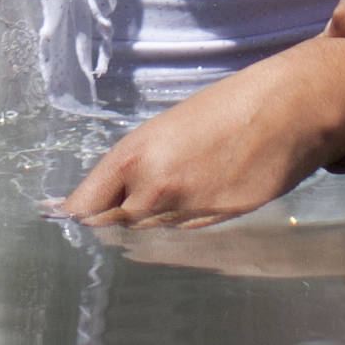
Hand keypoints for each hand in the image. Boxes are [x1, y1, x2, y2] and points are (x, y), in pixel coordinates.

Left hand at [60, 42, 344, 228]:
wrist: (286, 111)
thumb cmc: (227, 108)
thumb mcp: (168, 129)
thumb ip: (136, 165)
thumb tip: (109, 191)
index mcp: (134, 156)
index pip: (85, 205)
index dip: (71, 215)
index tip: (58, 219)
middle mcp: (153, 189)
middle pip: (111, 226)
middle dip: (107, 223)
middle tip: (104, 218)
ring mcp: (184, 211)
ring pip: (146, 234)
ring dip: (143, 226)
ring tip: (153, 207)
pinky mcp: (215, 224)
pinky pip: (179, 236)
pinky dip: (173, 229)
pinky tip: (181, 211)